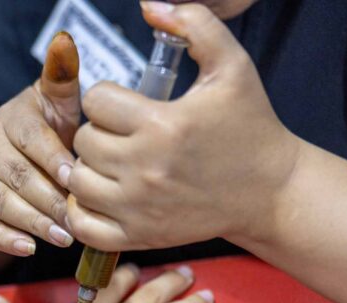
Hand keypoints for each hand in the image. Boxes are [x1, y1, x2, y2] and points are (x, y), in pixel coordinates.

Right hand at [0, 31, 81, 256]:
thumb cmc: (48, 128)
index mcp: (10, 117)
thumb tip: (65, 43)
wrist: (10, 154)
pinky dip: (3, 239)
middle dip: (49, 199)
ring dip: (32, 222)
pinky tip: (28, 248)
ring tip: (63, 237)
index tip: (78, 178)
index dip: (53, 159)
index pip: (29, 138)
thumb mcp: (57, 103)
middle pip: (15, 175)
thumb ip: (62, 80)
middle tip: (77, 219)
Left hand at [64, 2, 301, 251]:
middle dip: (97, 132)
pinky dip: (82, 211)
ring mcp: (138, 206)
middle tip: (120, 135)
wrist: (269, 191)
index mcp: (163, 124)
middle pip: (83, 141)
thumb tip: (151, 6)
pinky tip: (101, 195)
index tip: (124, 106)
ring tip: (111, 163)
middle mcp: (145, 168)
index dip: (106, 98)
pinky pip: (83, 225)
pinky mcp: (137, 235)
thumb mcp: (232, 66)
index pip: (96, 102)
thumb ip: (194, 25)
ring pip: (77, 181)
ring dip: (87, 169)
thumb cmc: (248, 126)